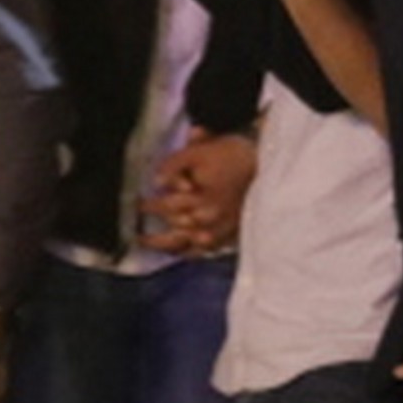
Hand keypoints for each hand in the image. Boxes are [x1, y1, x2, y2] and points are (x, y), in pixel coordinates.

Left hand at [138, 128, 259, 256]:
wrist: (266, 163)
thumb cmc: (231, 154)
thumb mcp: (199, 151)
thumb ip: (174, 165)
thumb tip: (155, 181)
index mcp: (200, 196)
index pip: (167, 206)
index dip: (149, 207)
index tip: (136, 205)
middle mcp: (209, 216)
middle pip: (175, 227)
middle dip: (155, 228)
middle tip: (137, 231)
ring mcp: (221, 227)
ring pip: (188, 242)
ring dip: (165, 244)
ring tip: (148, 243)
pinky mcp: (231, 233)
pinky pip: (206, 248)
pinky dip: (190, 251)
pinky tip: (178, 251)